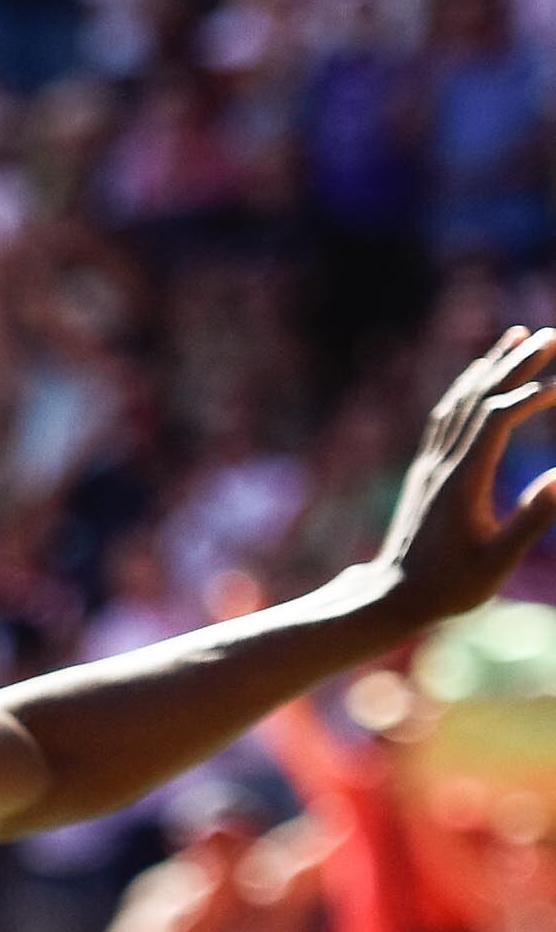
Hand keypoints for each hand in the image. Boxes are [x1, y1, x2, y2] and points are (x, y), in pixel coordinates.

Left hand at [373, 326, 555, 628]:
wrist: (391, 597)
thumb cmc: (448, 588)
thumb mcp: (497, 561)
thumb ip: (531, 520)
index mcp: (462, 481)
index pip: (497, 420)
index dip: (531, 396)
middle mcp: (442, 464)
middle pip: (479, 400)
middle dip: (515, 364)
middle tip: (550, 334)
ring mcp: (429, 465)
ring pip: (459, 403)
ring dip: (490, 367)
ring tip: (515, 338)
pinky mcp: (424, 472)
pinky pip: (445, 418)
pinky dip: (466, 390)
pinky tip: (478, 379)